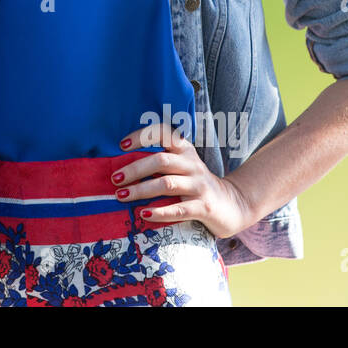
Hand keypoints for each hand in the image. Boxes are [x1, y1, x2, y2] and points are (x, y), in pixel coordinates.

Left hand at [111, 122, 254, 239]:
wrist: (232, 205)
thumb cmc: (196, 185)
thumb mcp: (182, 166)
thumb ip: (160, 161)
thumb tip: (121, 166)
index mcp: (185, 150)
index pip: (164, 133)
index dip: (142, 136)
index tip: (121, 145)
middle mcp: (192, 164)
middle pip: (160, 161)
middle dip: (135, 169)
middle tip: (115, 178)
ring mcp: (199, 186)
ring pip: (167, 184)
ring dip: (141, 190)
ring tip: (121, 196)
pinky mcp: (204, 207)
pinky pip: (179, 209)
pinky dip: (159, 212)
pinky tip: (144, 214)